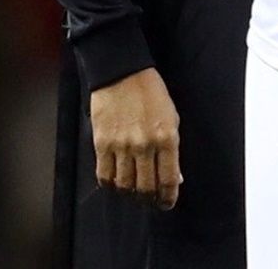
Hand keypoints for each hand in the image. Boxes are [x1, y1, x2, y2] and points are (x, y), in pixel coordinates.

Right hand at [89, 66, 180, 208]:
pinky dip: (110, 184)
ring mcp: (122, 146)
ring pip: (125, 185)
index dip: (168, 197)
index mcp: (167, 138)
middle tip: (150, 200)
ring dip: (130, 194)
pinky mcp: (102, 143)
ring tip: (133, 192)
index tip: (166, 203)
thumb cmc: (151, 93)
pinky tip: (116, 182)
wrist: (122, 73)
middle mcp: (145, 145)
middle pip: (146, 187)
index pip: (168, 179)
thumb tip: (175, 177)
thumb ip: (173, 150)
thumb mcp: (172, 118)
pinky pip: (104, 175)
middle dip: (149, 199)